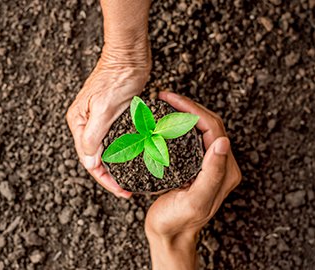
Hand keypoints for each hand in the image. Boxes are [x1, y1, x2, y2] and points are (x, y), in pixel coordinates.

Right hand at [66, 41, 150, 197]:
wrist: (129, 55)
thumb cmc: (117, 77)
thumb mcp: (104, 108)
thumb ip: (94, 136)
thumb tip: (89, 161)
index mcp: (79, 123)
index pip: (88, 160)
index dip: (105, 179)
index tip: (121, 191)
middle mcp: (85, 123)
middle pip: (95, 158)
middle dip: (110, 176)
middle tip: (127, 190)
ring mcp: (97, 120)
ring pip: (105, 151)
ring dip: (116, 166)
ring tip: (130, 180)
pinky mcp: (111, 116)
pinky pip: (114, 140)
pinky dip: (122, 152)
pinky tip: (132, 159)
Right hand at [144, 92, 241, 269]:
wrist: (168, 234)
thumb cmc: (178, 221)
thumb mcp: (195, 200)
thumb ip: (212, 173)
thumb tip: (223, 141)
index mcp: (224, 169)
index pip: (212, 127)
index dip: (192, 109)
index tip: (169, 99)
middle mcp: (219, 164)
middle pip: (207, 123)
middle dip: (187, 106)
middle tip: (164, 96)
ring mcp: (206, 164)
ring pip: (198, 128)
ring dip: (183, 113)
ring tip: (163, 104)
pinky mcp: (194, 165)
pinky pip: (189, 138)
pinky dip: (177, 125)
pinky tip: (163, 122)